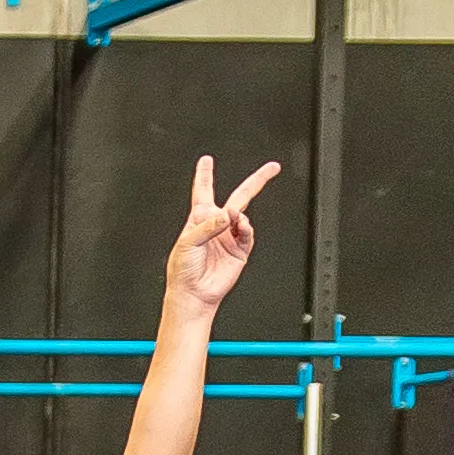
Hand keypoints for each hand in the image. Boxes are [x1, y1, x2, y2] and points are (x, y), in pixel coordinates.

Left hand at [165, 154, 281, 314]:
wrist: (194, 293)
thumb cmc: (183, 271)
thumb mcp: (186, 243)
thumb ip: (206, 226)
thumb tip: (226, 214)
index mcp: (198, 220)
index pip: (202, 192)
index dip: (205, 175)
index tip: (206, 161)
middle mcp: (216, 225)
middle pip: (238, 197)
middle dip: (256, 182)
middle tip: (271, 168)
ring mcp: (230, 236)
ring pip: (243, 215)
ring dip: (238, 215)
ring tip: (230, 219)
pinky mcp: (241, 248)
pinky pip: (248, 232)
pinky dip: (245, 227)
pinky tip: (239, 226)